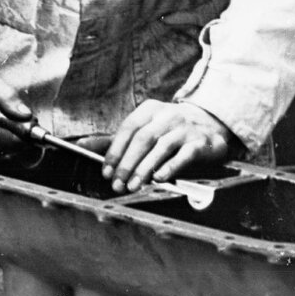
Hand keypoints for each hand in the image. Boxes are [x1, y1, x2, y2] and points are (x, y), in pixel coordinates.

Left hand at [98, 100, 234, 190]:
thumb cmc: (172, 129)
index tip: (106, 171)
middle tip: (118, 183)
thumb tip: (82, 145)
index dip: (115, 151)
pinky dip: (170, 167)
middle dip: (127, 164)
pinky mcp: (201, 142)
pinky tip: (159, 178)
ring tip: (133, 185)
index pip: (128, 128)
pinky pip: (184, 155)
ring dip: (144, 169)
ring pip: (161, 147)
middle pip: (143, 139)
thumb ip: (117, 139)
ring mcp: (186, 127)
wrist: (212, 124)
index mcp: (151, 109)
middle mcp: (168, 115)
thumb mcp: (146, 127)